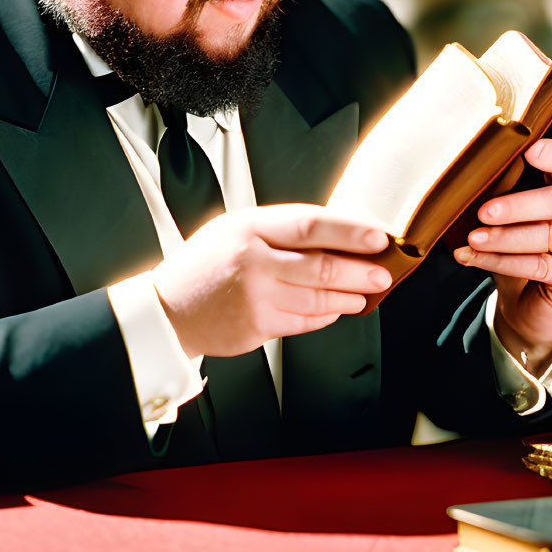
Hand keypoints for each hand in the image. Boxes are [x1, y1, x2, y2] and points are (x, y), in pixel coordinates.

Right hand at [150, 204, 391, 358]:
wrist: (168, 309)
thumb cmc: (206, 264)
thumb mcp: (236, 228)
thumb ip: (280, 230)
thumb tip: (336, 233)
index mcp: (250, 227)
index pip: (310, 225)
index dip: (350, 231)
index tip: (378, 236)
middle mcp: (254, 261)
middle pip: (322, 266)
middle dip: (360, 270)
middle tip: (383, 272)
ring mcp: (256, 297)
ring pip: (319, 298)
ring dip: (348, 296)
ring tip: (364, 292)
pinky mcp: (258, 327)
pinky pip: (305, 321)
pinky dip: (326, 316)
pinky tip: (335, 309)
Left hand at [452, 139, 551, 368]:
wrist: (538, 308)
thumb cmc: (525, 250)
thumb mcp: (520, 218)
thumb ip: (508, 194)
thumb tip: (464, 179)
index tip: (529, 150)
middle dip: (519, 205)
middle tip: (485, 211)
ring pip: (545, 236)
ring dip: (503, 238)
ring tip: (472, 238)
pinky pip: (536, 266)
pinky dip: (500, 262)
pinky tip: (473, 257)